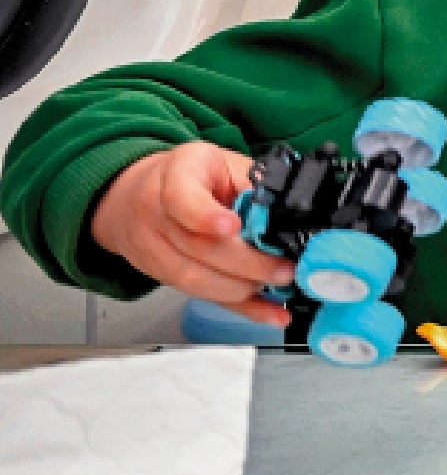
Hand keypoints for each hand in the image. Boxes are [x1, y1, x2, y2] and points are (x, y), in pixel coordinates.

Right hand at [87, 142, 290, 324]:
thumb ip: (249, 182)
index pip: (183, 199)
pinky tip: (267, 313)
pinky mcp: (159, 274)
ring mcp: (152, 248)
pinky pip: (199, 295)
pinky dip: (237, 307)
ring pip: (193, 278)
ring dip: (240, 289)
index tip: (233, 226)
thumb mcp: (221, 161)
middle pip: (198, 247)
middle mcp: (155, 214)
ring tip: (276, 287)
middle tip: (283, 270)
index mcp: (176, 175)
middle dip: (246, 264)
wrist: (132, 193)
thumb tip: (286, 211)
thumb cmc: (190, 173)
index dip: (207, 216)